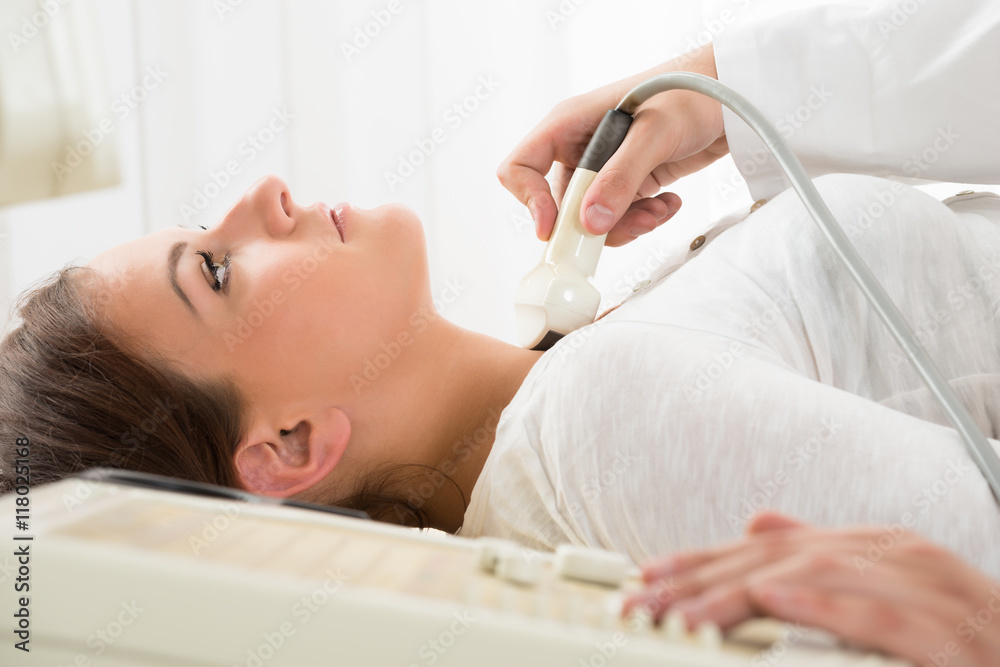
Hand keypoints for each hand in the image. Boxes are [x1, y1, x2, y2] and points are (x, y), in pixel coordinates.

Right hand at [497, 44, 728, 246]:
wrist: (735, 93)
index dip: (529, 201)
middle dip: (590, 224)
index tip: (553, 228)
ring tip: (658, 212)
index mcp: (569, 124)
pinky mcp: (628, 181)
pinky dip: (643, 219)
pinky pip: (620, 216)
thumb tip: (590, 223)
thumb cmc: (693, 92)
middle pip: (559, 204)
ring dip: (624, 225)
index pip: (520, 167)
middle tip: (627, 226)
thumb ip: (621, 178)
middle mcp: (580, 146)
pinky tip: (669, 204)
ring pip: (591, 217)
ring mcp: (604, 166)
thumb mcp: (654, 134)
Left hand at [623, 511, 999, 665]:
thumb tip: (758, 522)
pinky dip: (823, 607)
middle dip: (703, 581)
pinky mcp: (951, 634)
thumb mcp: (884, 591)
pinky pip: (881, 616)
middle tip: (644, 602)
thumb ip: (821, 558)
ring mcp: (925, 588)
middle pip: (777, 560)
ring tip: (686, 611)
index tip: (644, 580)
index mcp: (869, 546)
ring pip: (816, 581)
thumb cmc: (960, 635)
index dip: (699, 564)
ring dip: (743, 596)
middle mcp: (892, 554)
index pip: (763, 552)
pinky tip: (772, 602)